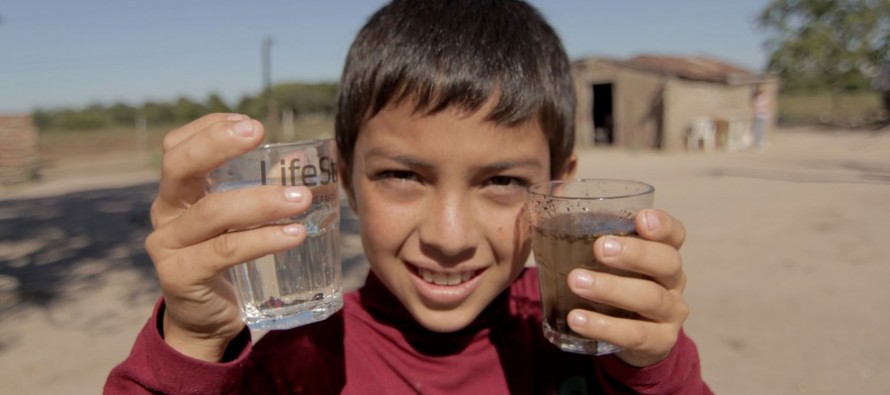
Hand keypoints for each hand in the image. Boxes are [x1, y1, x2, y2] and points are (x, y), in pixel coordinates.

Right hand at [145, 114, 312, 360]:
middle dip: (217, 144)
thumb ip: (263, 189)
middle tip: (257, 132)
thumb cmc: (229, 260)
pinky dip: (263, 240)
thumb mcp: (241, 220)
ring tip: (301, 198)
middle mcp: (165, 212)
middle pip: (179, 166)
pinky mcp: (180, 275)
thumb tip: (309, 159)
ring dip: (261, 201)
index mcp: (177, 192)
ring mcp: (168, 244)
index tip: (250, 123)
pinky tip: (295, 235)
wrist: (208, 320)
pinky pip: (225, 251)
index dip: (209, 128)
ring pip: (212, 212)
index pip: (177, 146)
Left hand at [565, 208, 688, 366]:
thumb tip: (543, 210)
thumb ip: (592, 239)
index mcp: (663, 254)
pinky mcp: (660, 342)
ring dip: (611, 288)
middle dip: (635, 253)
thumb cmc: (616, 285)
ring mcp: (671, 312)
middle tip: (600, 248)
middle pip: (667, 262)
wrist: (633, 337)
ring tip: (575, 281)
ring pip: (650, 298)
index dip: (663, 225)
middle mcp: (674, 281)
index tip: (640, 219)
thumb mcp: (610, 262)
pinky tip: (577, 319)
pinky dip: (603, 326)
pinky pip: (635, 334)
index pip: (675, 234)